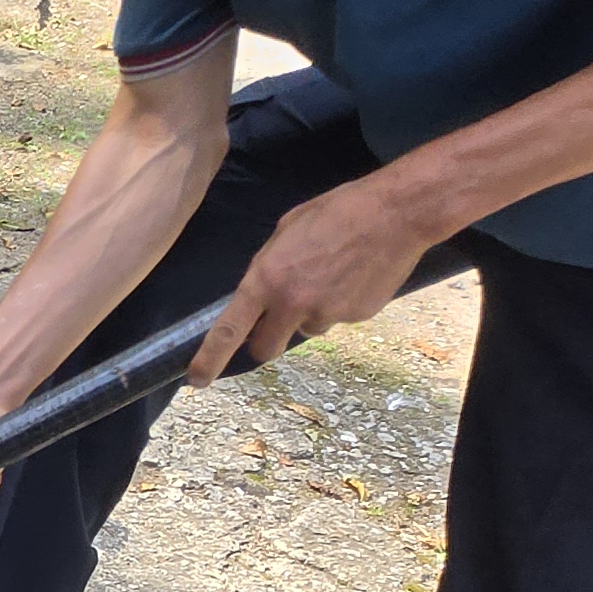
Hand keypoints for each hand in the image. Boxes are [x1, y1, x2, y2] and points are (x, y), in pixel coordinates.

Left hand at [191, 173, 439, 384]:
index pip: (229, 330)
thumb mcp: (286, 231)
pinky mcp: (356, 318)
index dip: (209, 359)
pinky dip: (341, 304)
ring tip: (330, 275)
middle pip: (266, 348)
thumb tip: (262, 292)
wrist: (395, 215)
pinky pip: (338, 318)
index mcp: (267, 279)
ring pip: (307, 329)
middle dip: (266, 342)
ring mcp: (327, 313)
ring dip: (310, 314)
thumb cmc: (336, 212)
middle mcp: (293, 303)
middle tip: (274, 325)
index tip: (197, 380)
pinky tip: (354, 275)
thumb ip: (268, 268)